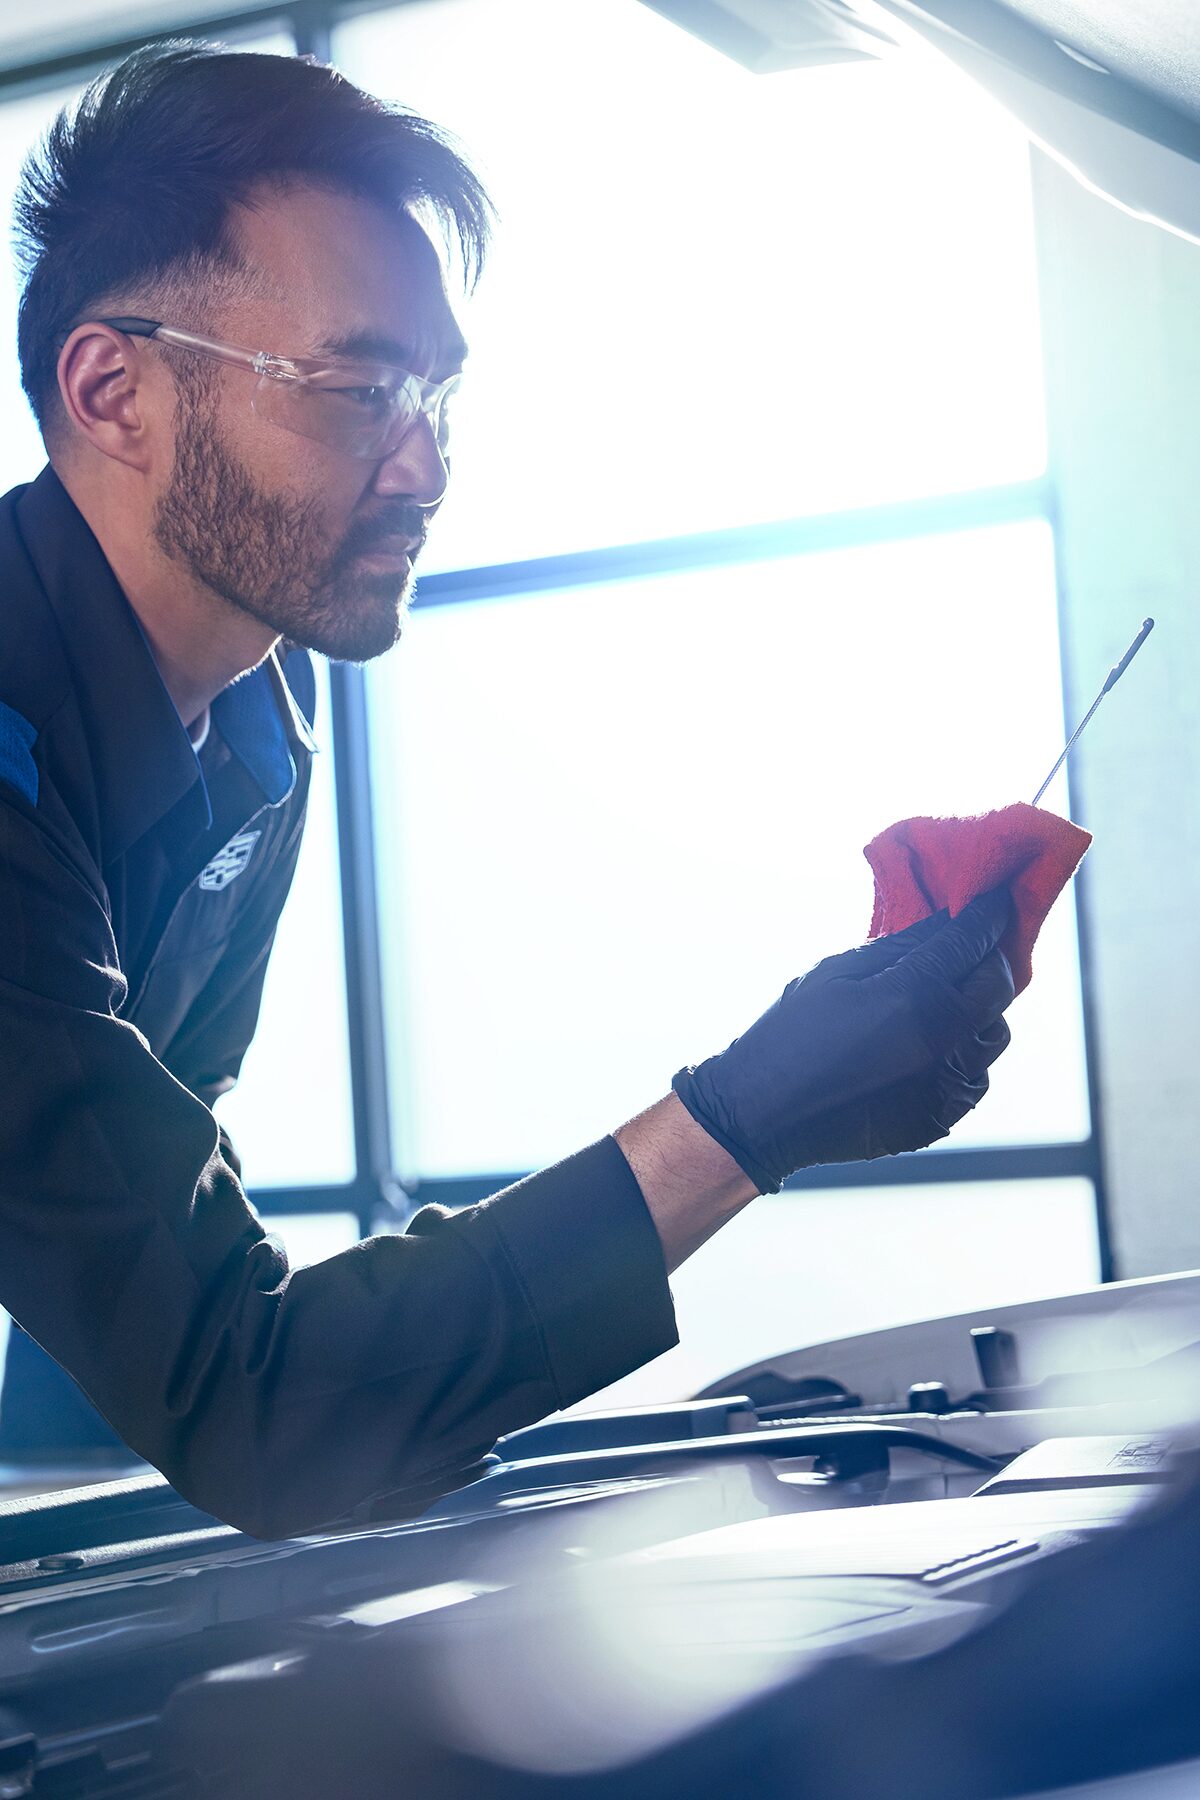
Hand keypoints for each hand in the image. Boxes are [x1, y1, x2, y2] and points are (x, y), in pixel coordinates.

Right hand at [671, 889, 1014, 1191]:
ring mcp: (946, 1084)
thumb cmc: (791, 1033)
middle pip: (998, 984)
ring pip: (993, 1033)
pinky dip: (961, 1056)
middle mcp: (943, 1040)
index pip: (971, 940)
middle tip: (972, 947)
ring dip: (979, 1011)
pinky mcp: (941, 1116)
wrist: (765, 1113)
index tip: (993, 900)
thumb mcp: (836, 971)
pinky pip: (974, 1077)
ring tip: (944, 1003)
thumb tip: (945, 923)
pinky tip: (927, 1050)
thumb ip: (900, 946)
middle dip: (989, 958)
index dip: (986, 913)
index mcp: (914, 993)